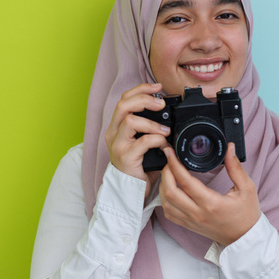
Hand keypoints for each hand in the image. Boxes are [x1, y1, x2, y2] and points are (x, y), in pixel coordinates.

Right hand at [104, 82, 170, 198]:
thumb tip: (165, 110)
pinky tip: (163, 145)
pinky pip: (142, 142)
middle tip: (160, 104)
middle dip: (144, 99)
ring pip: (130, 121)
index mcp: (116, 126)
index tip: (158, 87)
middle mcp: (113, 133)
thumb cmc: (139, 165)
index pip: (124, 99)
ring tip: (165, 130)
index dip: (141, 89)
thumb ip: (147, 126)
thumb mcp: (140, 141)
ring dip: (152, 123)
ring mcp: (117, 145)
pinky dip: (156, 139)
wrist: (130, 191)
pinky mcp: (125, 157)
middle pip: (123, 105)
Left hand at [159, 143, 260, 246]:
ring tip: (168, 173)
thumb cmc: (247, 214)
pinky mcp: (188, 225)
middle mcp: (198, 213)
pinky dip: (164, 200)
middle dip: (165, 173)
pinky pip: (168, 213)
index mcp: (211, 203)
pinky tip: (169, 190)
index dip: (175, 165)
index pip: (186, 182)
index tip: (171, 153)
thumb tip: (229, 148)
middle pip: (169, 192)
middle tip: (169, 161)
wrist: (244, 237)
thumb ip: (236, 167)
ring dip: (163, 186)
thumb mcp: (247, 188)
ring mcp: (191, 221)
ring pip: (166, 203)